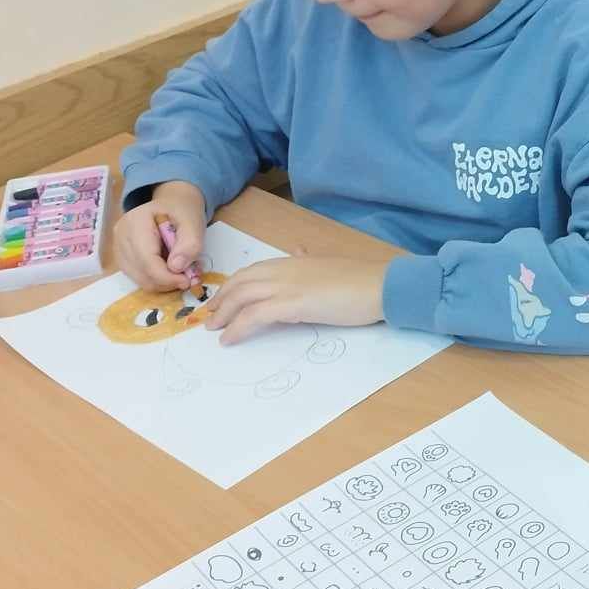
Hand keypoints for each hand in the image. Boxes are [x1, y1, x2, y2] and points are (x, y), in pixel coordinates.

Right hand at [116, 182, 205, 290]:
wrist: (173, 204)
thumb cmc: (182, 211)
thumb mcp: (193, 222)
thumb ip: (190, 244)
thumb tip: (176, 267)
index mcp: (136, 222)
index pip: (146, 258)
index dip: (166, 276)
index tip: (187, 281)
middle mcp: (121, 236)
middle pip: (141, 272)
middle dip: (167, 281)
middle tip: (188, 278)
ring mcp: (118, 248)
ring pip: (140, 279)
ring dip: (163, 283)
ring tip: (180, 271)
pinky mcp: (122, 259)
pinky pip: (139, 278)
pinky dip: (156, 280)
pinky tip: (168, 270)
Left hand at [203, 255, 385, 345]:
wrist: (379, 285)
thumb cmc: (360, 279)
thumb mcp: (327, 264)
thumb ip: (308, 259)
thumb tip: (298, 250)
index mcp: (292, 261)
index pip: (252, 271)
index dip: (232, 286)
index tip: (221, 300)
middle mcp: (284, 270)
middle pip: (240, 283)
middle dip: (220, 300)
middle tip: (209, 317)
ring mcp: (287, 286)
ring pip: (242, 297)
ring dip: (223, 314)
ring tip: (213, 330)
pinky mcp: (293, 304)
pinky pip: (255, 316)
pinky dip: (237, 327)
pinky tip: (229, 339)